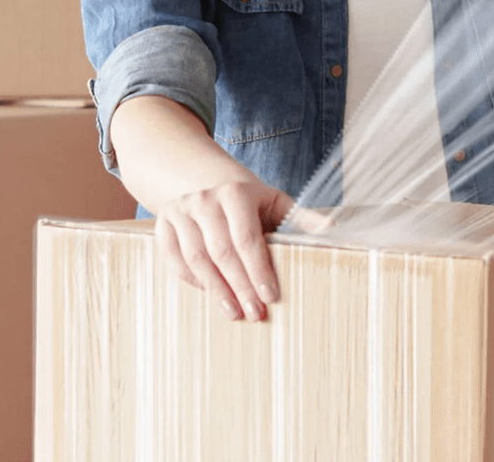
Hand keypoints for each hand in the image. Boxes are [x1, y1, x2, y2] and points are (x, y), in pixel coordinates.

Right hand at [154, 178, 294, 321]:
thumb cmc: (248, 199)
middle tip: (255, 314)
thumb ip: (300, 217)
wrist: (203, 179)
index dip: (258, 270)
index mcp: (235, 193)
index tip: (271, 297)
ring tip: (234, 313)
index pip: (247, 237)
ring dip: (216, 290)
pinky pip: (174, 259)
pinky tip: (210, 295)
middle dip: (239, 286)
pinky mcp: (162, 224)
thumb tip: (330, 228)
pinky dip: (191, 280)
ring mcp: (180, 211)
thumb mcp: (275, 201)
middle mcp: (204, 200)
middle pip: (221, 251)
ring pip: (196, 258)